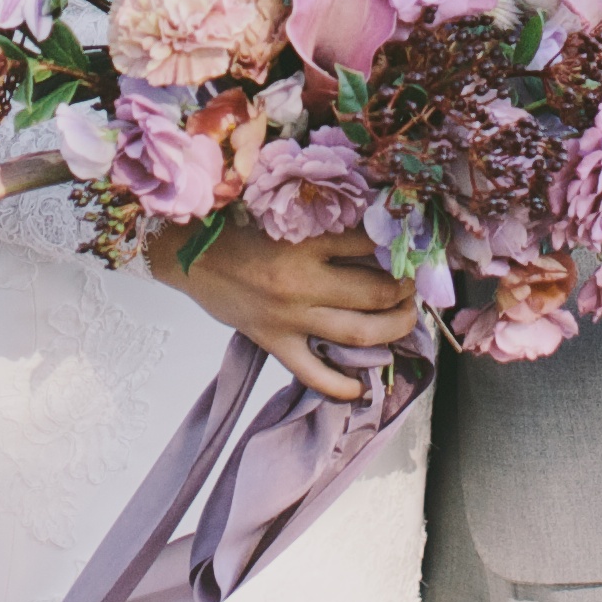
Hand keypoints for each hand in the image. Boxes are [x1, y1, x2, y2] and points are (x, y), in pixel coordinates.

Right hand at [155, 219, 423, 402]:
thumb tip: (372, 231)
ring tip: (404, 321)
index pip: (369, 243)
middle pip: (375, 292)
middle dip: (404, 292)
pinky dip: (340, 385)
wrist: (189, 255)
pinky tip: (360, 386)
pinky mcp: (274, 342)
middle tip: (413, 288)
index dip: (398, 245)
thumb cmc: (236, 229)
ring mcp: (289, 317)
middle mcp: (302, 281)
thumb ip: (323, 223)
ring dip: (392, 330)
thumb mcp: (284, 215)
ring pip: (358, 333)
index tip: (411, 247)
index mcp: (305, 241)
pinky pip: (314, 373)